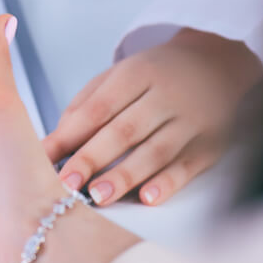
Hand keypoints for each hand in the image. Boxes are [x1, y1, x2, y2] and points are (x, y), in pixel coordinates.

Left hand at [43, 28, 262, 206]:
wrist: (216, 64)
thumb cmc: (153, 76)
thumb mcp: (118, 75)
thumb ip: (86, 104)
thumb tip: (58, 142)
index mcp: (137, 73)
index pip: (99, 107)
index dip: (71, 134)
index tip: (46, 157)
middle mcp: (166, 96)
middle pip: (125, 130)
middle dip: (93, 158)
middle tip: (67, 183)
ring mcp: (191, 121)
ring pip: (155, 152)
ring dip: (124, 176)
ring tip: (98, 196)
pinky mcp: (210, 145)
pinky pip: (187, 167)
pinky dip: (167, 184)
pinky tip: (147, 198)